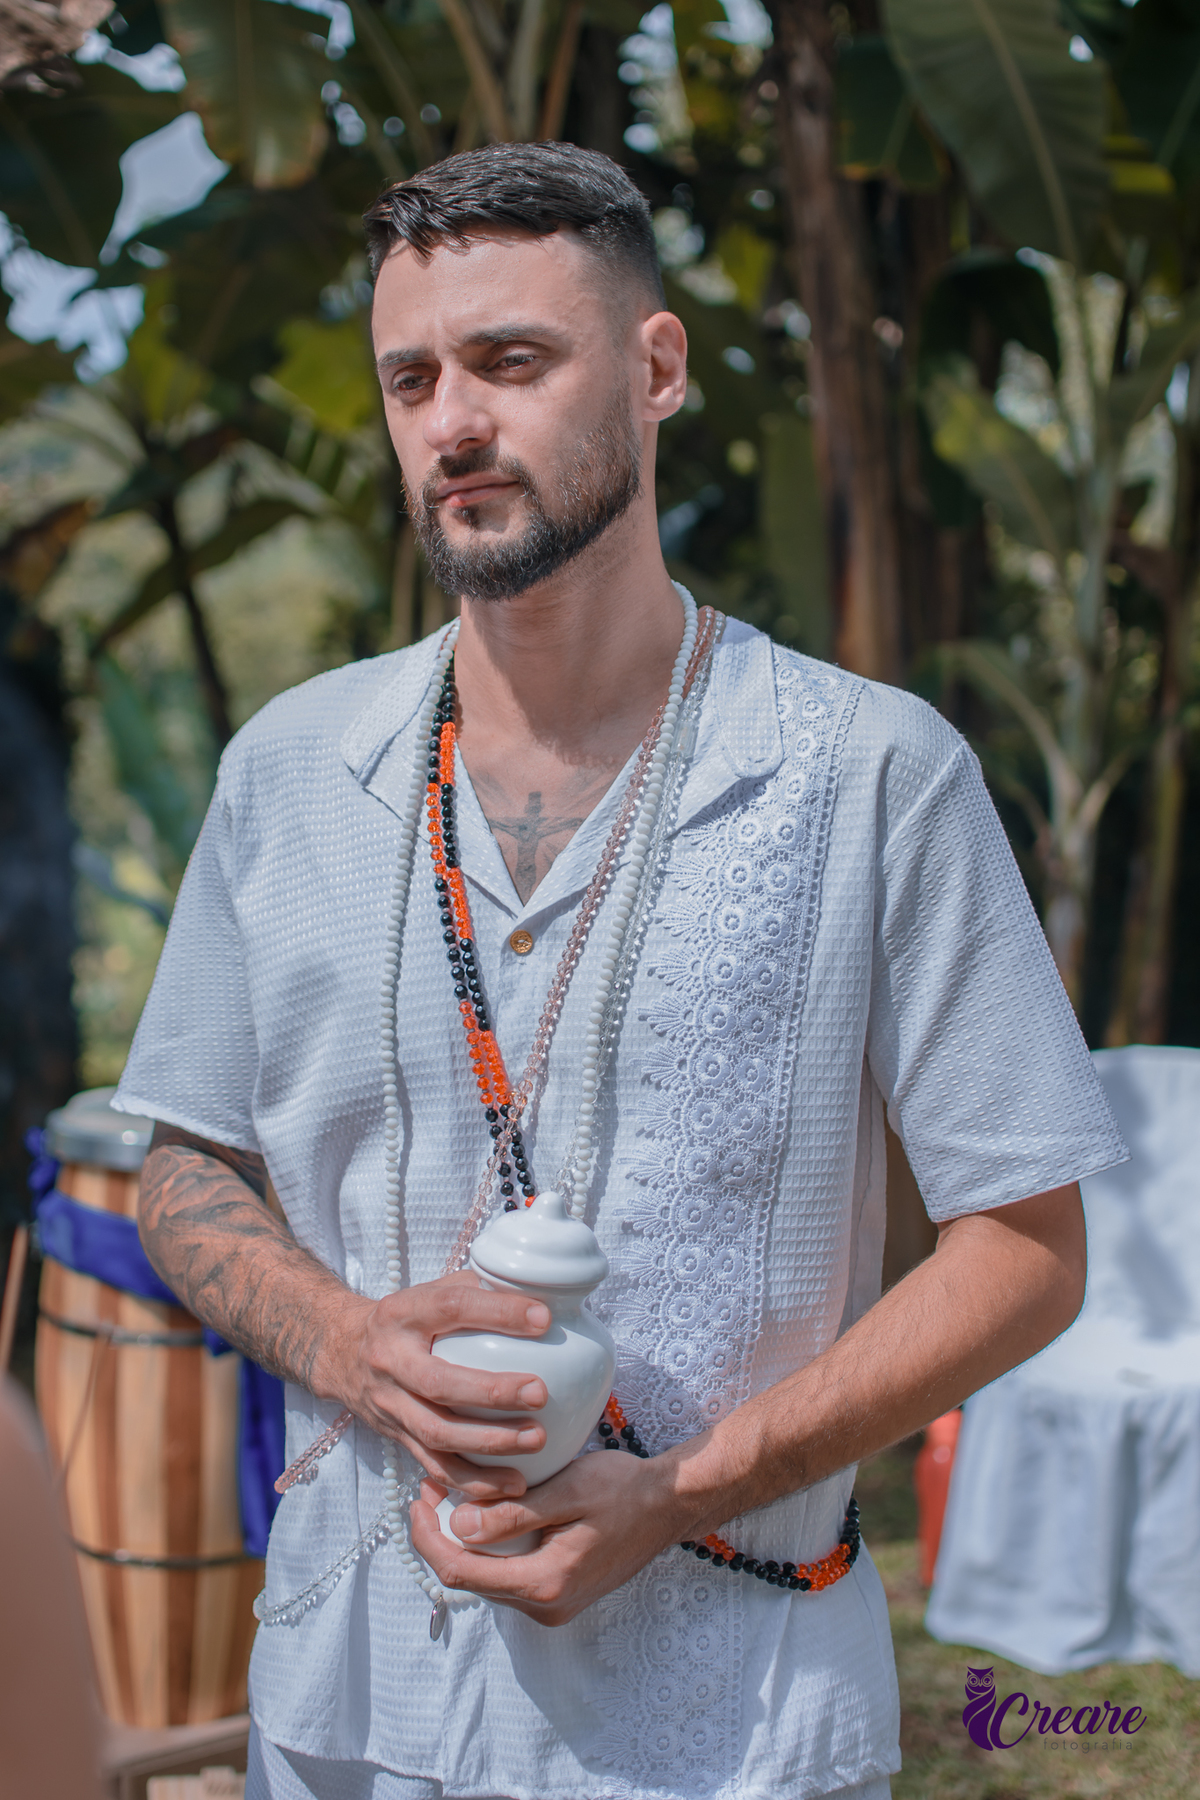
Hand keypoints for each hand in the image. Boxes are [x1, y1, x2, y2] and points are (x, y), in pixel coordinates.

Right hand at [329, 1272, 550, 1499]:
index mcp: (403, 1314)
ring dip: (489, 1442)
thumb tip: (539, 1294)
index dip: (497, 1313)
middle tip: (540, 1393)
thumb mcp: (429, 1291)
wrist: (341, 1352)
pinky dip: (475, 1481)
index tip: (543, 1320)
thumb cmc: (405, 1318)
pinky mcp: (396, 1438)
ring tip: (536, 1440)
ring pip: (437, 1432)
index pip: (451, 1307)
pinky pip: (435, 1467)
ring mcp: (391, 1404)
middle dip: (492, 1392)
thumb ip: (477, 1290)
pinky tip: (514, 1483)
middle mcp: (391, 1360)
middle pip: (439, 1382)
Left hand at [409, 1449, 695, 1625]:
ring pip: (486, 1579)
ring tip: (452, 1495)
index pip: (460, 1573)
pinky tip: (486, 1514)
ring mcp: (553, 1604)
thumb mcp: (569, 1491)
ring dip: (463, 1542)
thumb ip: (514, 1515)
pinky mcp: (559, 1594)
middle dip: (440, 1536)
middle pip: (468, 1580)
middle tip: (431, 1488)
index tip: (418, 1497)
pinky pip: (508, 1576)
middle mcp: (546, 1606)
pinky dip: (489, 1548)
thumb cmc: (624, 1489)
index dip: (426, 1538)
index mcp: (545, 1583)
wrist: (669, 1506)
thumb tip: (458, 1529)